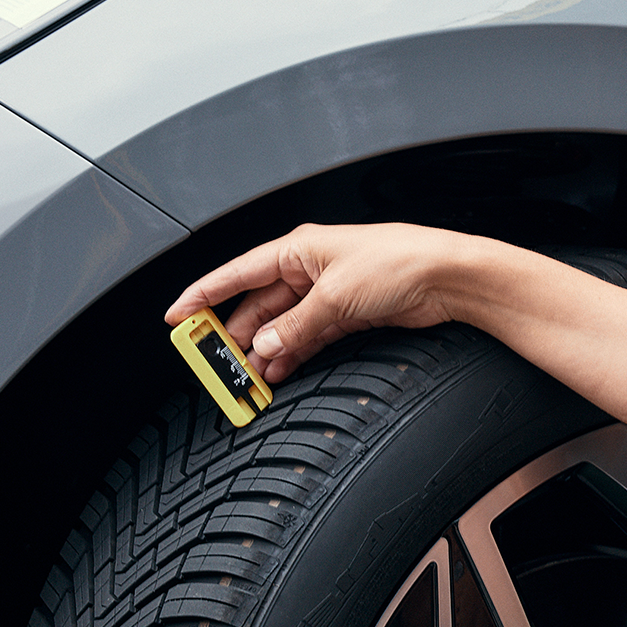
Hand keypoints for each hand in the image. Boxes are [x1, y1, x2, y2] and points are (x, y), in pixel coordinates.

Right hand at [163, 223, 475, 382]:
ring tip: (249, 377)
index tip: (178, 316)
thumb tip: (267, 346)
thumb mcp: (336, 297)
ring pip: (283, 325)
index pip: (237, 273)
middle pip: (259, 305)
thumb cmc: (400, 262)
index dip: (204, 295)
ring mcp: (328, 293)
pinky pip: (307, 336)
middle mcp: (309, 268)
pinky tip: (279, 371)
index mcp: (298, 248)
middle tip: (218, 363)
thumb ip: (296, 326)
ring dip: (267, 350)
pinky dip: (293, 353)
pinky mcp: (347, 314)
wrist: (447, 277)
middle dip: (238, 335)